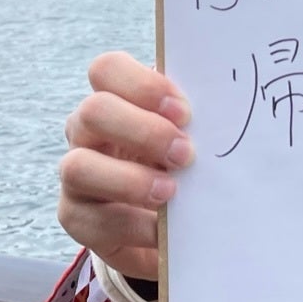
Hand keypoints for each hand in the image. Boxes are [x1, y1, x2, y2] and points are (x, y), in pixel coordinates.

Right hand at [57, 51, 192, 281]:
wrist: (167, 229)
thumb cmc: (181, 169)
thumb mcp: (187, 139)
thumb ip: (193, 123)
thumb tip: (227, 110)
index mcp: (115, 100)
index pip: (107, 70)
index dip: (143, 85)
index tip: (184, 112)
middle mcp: (87, 132)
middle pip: (94, 111)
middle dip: (143, 131)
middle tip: (185, 153)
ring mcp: (76, 175)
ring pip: (78, 166)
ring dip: (129, 180)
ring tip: (171, 192)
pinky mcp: (76, 218)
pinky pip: (92, 219)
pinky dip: (134, 225)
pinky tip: (163, 231)